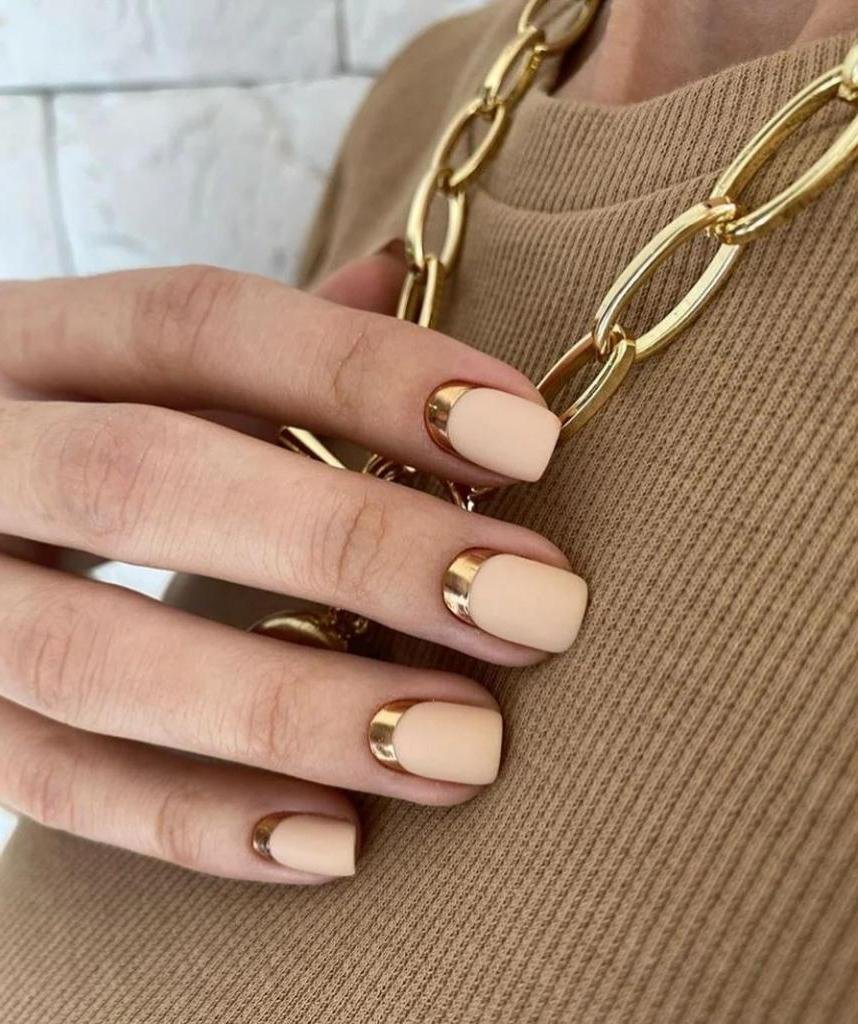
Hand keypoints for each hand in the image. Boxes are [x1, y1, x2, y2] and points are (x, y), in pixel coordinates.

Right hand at [0, 253, 585, 883]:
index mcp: (28, 342)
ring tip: (467, 747)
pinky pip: (48, 785)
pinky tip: (336, 844)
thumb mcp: (125, 366)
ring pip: (93, 657)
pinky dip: (193, 822)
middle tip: (534, 607)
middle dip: (358, 546)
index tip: (527, 437)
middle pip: (152, 478)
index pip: (201, 323)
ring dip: (298, 710)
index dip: (368, 371)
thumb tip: (399, 273)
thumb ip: (258, 339)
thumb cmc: (59, 431)